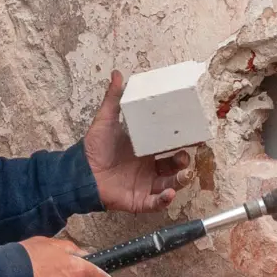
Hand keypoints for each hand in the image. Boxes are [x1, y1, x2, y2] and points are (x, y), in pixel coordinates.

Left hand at [85, 70, 193, 213]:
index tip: (197, 135)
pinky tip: (168, 192)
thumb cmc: (94, 148)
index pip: (170, 145)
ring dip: (180, 179)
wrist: (79, 173)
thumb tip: (117, 73)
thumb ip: (113, 99)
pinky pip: (156, 203)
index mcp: (146, 149)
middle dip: (183, 161)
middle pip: (174, 165)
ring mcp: (145, 184)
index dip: (184, 142)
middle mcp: (148, 167)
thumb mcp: (105, 121)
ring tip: (183, 173)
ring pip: (171, 183)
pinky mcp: (139, 200)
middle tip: (185, 155)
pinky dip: (164, 199)